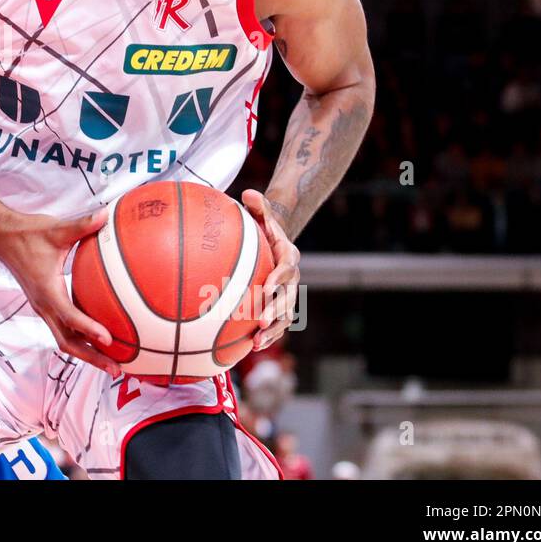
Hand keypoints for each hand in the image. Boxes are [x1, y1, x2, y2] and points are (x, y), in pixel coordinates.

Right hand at [0, 208, 119, 376]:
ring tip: (113, 364)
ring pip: (65, 339)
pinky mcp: (45, 306)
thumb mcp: (56, 229)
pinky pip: (64, 329)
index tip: (109, 339)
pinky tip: (100, 338)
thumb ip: (82, 225)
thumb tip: (106, 216)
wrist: (3, 238)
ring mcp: (44, 308)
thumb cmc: (29, 234)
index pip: (70, 316)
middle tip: (117, 369)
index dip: (89, 329)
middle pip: (68, 342)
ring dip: (87, 353)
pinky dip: (82, 339)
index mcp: (47, 291)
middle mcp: (44, 306)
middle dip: (92, 358)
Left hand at [241, 190, 299, 351]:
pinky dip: (267, 335)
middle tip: (260, 321)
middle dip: (275, 311)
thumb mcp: (262, 215)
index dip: (278, 279)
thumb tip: (249, 194)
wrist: (275, 243)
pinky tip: (250, 348)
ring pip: (284, 316)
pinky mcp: (279, 306)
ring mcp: (287, 294)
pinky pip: (276, 324)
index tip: (266, 288)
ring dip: (272, 331)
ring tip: (257, 343)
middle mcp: (291, 278)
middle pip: (288, 297)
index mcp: (288, 256)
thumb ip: (258, 205)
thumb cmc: (263, 228)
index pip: (286, 268)